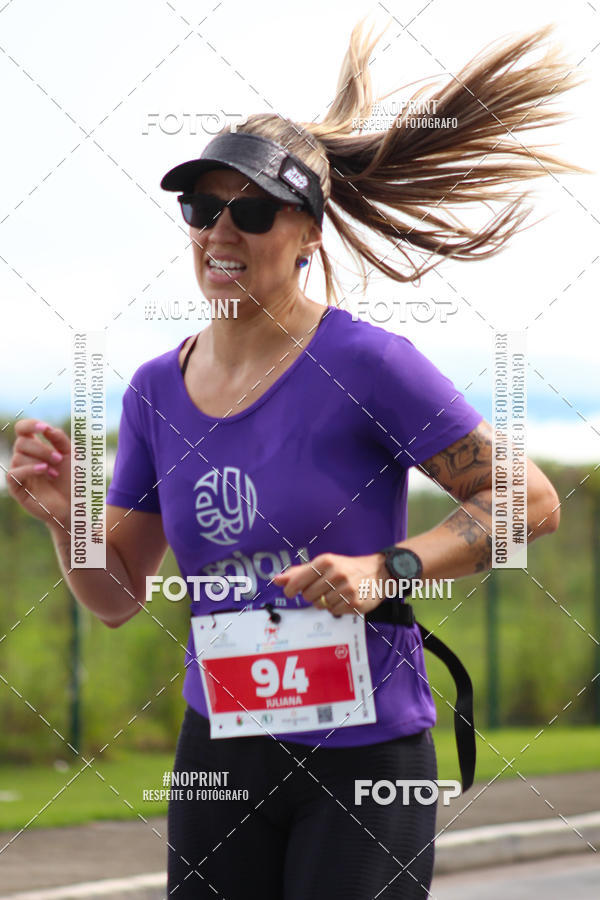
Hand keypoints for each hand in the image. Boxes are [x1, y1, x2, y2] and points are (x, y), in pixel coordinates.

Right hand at [5, 419, 70, 530]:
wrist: (76, 505)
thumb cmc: (74, 480)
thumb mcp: (72, 455)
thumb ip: (60, 439)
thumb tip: (47, 428)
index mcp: (35, 447)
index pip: (22, 429)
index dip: (29, 425)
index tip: (43, 428)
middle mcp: (24, 458)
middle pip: (21, 442)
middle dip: (42, 449)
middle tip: (59, 459)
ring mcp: (19, 473)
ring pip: (18, 457)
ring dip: (41, 461)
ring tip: (56, 473)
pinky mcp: (17, 488)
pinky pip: (13, 474)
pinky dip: (29, 469)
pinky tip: (44, 470)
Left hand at [272, 552, 387, 616]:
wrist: (379, 572)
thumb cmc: (347, 568)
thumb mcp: (324, 564)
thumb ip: (299, 572)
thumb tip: (276, 580)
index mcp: (326, 562)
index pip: (298, 581)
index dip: (291, 589)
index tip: (290, 592)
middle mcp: (336, 574)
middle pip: (308, 596)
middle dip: (312, 595)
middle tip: (323, 588)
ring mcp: (346, 589)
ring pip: (320, 606)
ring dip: (325, 602)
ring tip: (337, 592)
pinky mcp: (354, 603)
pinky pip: (334, 612)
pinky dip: (337, 608)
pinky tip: (345, 598)